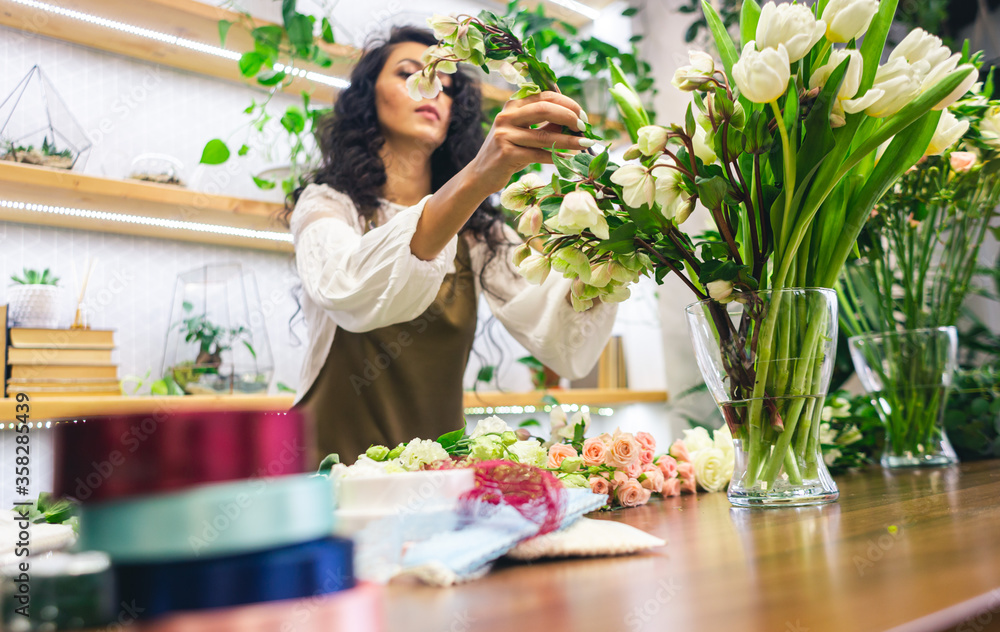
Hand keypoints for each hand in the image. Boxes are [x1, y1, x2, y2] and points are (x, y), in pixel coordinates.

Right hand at [466, 92, 591, 194]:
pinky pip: (537, 155)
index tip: (582, 115)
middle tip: (584, 126)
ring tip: (584, 144)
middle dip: (569, 116)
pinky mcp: (506, 154)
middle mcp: (507, 116)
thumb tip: (575, 122)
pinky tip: (568, 159)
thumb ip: (547, 125)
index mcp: (513, 105)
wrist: (481, 174)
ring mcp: (504, 134)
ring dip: (568, 140)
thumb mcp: (527, 134)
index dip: (567, 103)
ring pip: (543, 136)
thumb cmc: (509, 152)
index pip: (544, 96)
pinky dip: (555, 157)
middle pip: (544, 109)